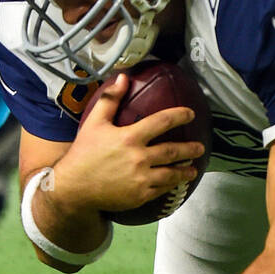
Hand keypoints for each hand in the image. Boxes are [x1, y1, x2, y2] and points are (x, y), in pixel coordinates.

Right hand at [52, 73, 204, 214]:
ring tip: (193, 169)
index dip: (179, 115)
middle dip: (189, 149)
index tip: (191, 114)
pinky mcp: (139, 196)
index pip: (162, 122)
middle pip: (172, 151)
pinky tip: (176, 183)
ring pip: (170, 174)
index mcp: (130, 137)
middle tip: (201, 148)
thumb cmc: (84, 153)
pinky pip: (161, 190)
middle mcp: (138, 158)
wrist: (73, 188)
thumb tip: (124, 77)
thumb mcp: (94, 122)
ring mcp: (140, 179)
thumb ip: (110, 99)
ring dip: (185, 171)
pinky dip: (171, 185)